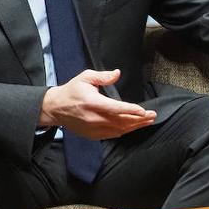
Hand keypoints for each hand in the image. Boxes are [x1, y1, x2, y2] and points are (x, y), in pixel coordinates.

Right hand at [40, 69, 156, 139]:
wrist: (56, 108)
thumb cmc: (72, 91)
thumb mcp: (85, 77)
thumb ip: (102, 76)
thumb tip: (117, 73)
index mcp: (93, 103)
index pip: (115, 108)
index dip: (130, 110)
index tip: (143, 111)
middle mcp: (94, 118)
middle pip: (121, 121)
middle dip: (139, 119)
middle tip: (152, 115)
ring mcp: (93, 128)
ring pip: (119, 130)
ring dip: (135, 126)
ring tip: (148, 121)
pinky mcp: (93, 135)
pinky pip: (112, 135)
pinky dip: (124, 131)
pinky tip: (133, 127)